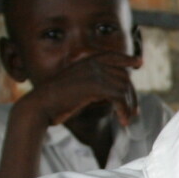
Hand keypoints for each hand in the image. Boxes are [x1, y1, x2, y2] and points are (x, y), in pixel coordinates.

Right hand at [18, 51, 140, 128]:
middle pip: (123, 77)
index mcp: (85, 61)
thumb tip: (112, 94)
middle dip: (132, 96)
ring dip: (129, 107)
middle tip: (135, 112)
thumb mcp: (76, 88)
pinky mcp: (96, 86)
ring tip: (127, 121)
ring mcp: (94, 73)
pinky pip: (120, 97)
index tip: (139, 63)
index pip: (111, 56)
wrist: (40, 105)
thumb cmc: (55, 102)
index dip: (127, 59)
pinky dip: (124, 110)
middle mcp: (91, 63)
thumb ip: (93, 86)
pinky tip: (122, 121)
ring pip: (124, 88)